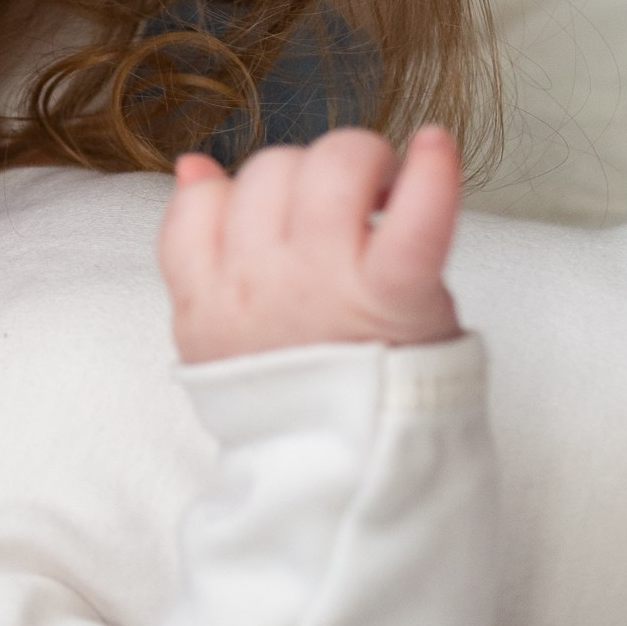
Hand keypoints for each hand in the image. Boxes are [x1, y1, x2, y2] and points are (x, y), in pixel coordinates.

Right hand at [160, 126, 461, 365]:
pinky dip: (431, 176)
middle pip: (272, 169)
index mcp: (210, 293)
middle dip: (309, 178)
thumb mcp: (212, 331)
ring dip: (361, 163)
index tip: (279, 224)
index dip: (242, 196)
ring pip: (329, 165)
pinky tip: (435, 146)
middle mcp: (259, 279)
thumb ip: (192, 246)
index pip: (204, 197)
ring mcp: (324, 282)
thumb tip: (192, 167)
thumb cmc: (293, 394)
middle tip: (343, 216)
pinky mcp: (394, 294)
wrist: (343, 479)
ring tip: (382, 199)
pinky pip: (413, 218)